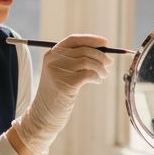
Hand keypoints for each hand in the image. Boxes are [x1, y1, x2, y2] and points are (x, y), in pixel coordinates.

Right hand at [13, 34, 112, 154]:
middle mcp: (53, 60)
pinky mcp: (65, 84)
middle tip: (109, 63)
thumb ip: (75, 61)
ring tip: (103, 75)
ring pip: (88, 61)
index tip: (106, 43)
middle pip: (83, 50)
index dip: (91, 39)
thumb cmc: (57, 94)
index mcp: (51, 54)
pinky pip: (88, 74)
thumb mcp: (62, 73)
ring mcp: (58, 71)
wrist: (44, 115)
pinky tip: (97, 81)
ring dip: (100, 68)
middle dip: (101, 56)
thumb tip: (103, 52)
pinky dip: (97, 76)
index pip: (74, 40)